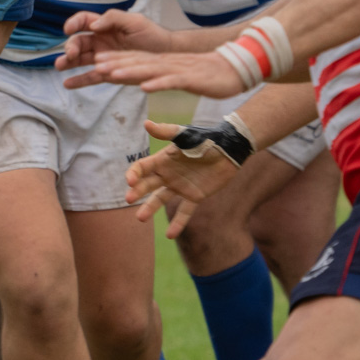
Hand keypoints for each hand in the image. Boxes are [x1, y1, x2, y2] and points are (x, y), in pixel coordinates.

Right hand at [57, 10, 173, 73]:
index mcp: (106, 26)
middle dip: (70, 47)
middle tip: (69, 54)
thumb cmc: (152, 35)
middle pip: (79, 42)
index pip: (84, 21)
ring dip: (68, 62)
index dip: (74, 23)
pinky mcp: (109, 73)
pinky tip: (67, 84)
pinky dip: (79, 80)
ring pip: (81, 59)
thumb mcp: (135, 22)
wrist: (166, 54)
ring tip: (59, 67)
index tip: (69, 30)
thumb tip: (93, 26)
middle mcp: (101, 41)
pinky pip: (91, 77)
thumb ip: (113, 19)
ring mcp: (104, 58)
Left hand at [67, 49, 244, 96]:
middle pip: (137, 62)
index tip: (94, 63)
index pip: (135, 60)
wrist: (235, 69)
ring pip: (150, 70)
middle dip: (115, 63)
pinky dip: (158, 83)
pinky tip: (144, 87)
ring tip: (110, 72)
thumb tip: (145, 81)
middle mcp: (167, 64)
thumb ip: (162, 76)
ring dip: (129, 70)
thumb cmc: (207, 75)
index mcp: (164, 64)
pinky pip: (172, 81)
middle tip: (93, 64)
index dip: (115, 61)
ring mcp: (178, 70)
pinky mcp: (191, 79)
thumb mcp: (179, 76)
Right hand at [126, 119, 240, 235]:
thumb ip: (166, 132)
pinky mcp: (195, 196)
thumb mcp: (186, 135)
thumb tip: (146, 124)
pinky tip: (169, 235)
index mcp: (163, 160)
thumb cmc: (207, 139)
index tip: (130, 182)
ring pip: (161, 200)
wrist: (230, 149)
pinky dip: (178, 223)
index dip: (134, 174)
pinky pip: (185, 212)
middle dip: (137, 192)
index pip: (142, 168)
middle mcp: (168, 175)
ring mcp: (181, 187)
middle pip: (147, 185)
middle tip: (129, 199)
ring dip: (150, 208)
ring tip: (140, 219)